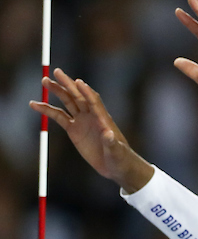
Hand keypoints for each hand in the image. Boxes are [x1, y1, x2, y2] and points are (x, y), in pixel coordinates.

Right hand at [29, 69, 153, 192]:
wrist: (116, 166)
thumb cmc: (120, 158)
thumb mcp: (116, 151)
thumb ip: (111, 142)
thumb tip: (108, 134)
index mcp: (103, 119)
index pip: (94, 101)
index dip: (87, 92)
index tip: (78, 82)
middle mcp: (92, 116)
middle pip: (78, 96)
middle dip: (68, 84)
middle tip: (56, 72)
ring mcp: (82, 121)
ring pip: (67, 102)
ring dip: (57, 91)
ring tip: (44, 81)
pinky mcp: (74, 129)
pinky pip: (58, 116)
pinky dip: (47, 110)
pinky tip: (35, 105)